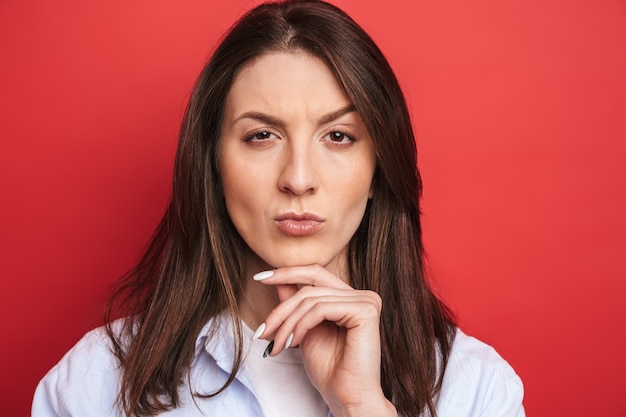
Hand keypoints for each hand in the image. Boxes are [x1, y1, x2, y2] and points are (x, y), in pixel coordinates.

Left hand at [253, 264, 396, 416]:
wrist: (346, 398)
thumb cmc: (329, 370)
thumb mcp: (304, 329)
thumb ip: (296, 303)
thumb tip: (277, 279)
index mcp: (351, 297)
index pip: (315, 273)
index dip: (287, 273)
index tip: (260, 277)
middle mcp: (362, 295)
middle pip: (309, 286)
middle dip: (281, 309)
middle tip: (263, 331)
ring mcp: (367, 301)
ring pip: (311, 299)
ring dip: (287, 323)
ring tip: (276, 344)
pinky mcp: (366, 311)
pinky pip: (320, 309)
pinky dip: (301, 325)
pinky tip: (293, 343)